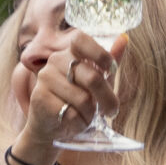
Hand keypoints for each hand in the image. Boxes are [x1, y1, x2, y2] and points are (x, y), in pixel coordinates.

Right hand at [17, 32, 125, 156]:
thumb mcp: (94, 80)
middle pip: (92, 77)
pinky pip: (71, 114)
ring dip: (90, 114)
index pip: (81, 39)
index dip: (100, 53)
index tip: (110, 69)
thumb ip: (108, 61)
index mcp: (69, 53)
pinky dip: (79, 123)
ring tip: (85, 116)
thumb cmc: (75, 100)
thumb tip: (124, 38)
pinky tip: (73, 123)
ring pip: (83, 100)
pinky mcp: (40, 99)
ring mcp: (45, 79)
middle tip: (112, 110)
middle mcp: (55, 61)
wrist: (48, 126)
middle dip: (107, 98)